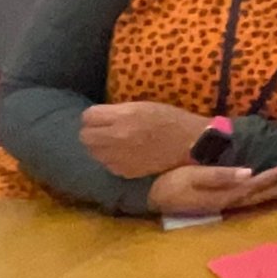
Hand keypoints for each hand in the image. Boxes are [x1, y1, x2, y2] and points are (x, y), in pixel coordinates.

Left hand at [80, 101, 214, 178]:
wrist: (191, 144)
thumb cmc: (171, 120)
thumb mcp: (144, 106)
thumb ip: (119, 111)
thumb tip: (98, 117)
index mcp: (123, 116)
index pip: (88, 116)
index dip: (94, 116)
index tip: (103, 118)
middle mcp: (116, 137)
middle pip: (85, 136)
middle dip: (93, 132)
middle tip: (106, 131)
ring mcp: (119, 157)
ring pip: (93, 152)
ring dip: (101, 147)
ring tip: (117, 144)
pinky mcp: (124, 171)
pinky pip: (107, 164)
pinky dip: (113, 159)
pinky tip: (127, 155)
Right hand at [148, 161, 276, 217]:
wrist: (151, 196)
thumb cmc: (171, 183)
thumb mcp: (193, 176)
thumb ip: (220, 175)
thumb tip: (249, 172)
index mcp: (226, 194)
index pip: (258, 183)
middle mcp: (231, 202)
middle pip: (265, 194)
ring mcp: (227, 204)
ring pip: (261, 198)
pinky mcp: (223, 203)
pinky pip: (253, 200)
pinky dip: (268, 196)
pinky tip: (276, 193)